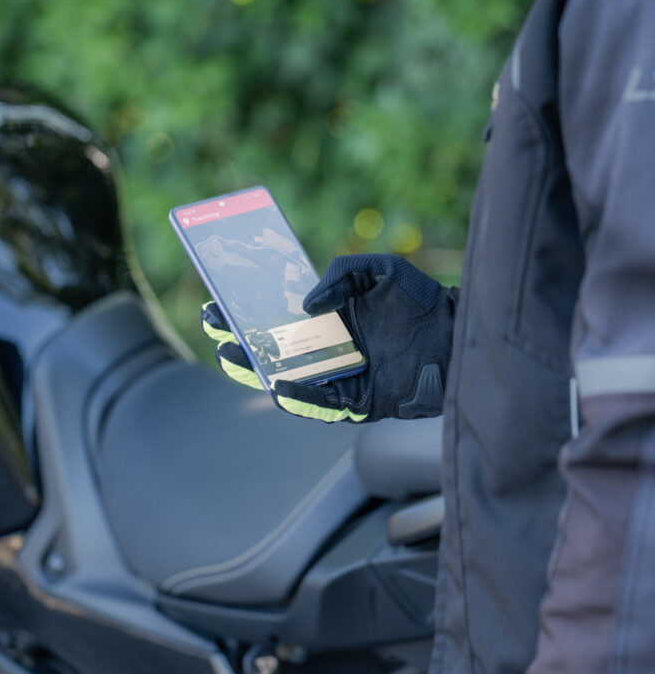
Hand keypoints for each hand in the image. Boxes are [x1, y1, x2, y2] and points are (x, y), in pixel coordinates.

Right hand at [201, 254, 457, 421]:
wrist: (458, 335)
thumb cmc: (421, 300)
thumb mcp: (381, 269)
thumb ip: (342, 273)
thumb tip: (305, 305)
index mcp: (329, 318)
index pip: (277, 316)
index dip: (246, 311)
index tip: (217, 302)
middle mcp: (329, 348)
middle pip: (274, 348)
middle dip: (242, 340)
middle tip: (216, 331)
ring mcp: (341, 376)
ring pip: (289, 378)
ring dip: (258, 370)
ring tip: (231, 357)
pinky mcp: (359, 402)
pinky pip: (323, 404)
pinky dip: (299, 397)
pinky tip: (278, 386)